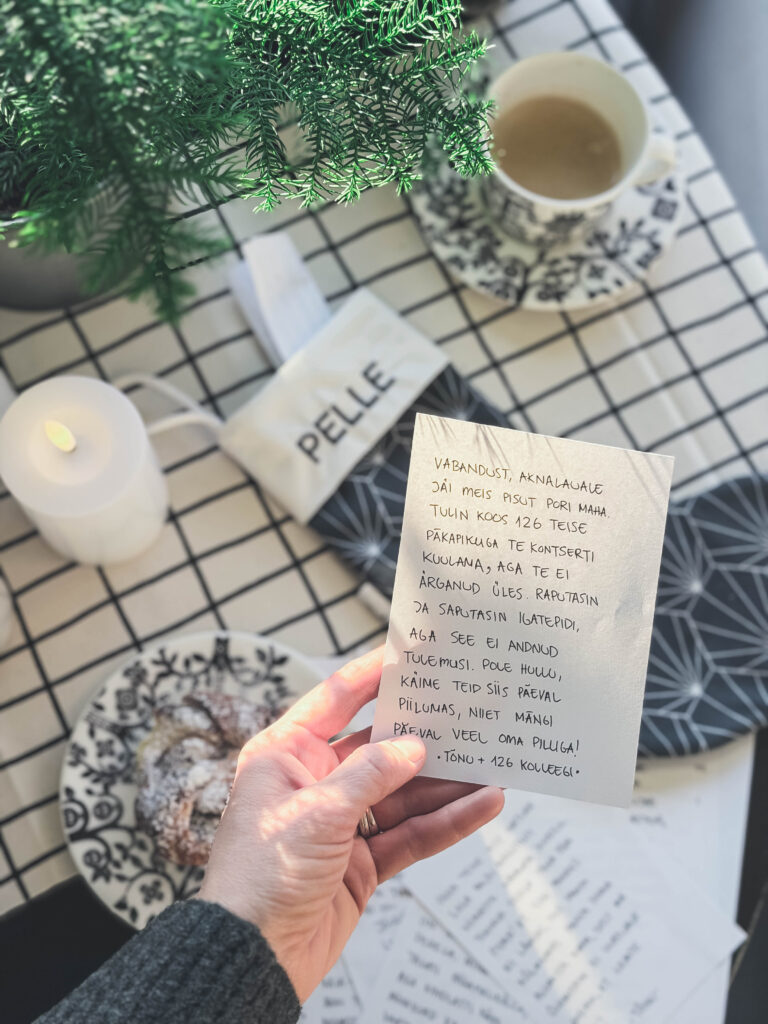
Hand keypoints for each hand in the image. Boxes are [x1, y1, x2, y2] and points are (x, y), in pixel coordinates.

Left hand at [196, 646, 503, 1001]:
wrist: (250, 957)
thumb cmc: (260, 876)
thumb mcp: (317, 812)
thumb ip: (371, 775)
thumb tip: (414, 747)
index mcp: (286, 754)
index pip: (335, 699)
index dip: (372, 673)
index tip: (409, 651)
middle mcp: (315, 781)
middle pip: (379, 747)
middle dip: (423, 733)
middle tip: (467, 711)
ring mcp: (341, 823)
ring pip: (404, 792)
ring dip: (446, 781)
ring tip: (492, 760)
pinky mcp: (361, 861)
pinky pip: (411, 833)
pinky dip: (446, 821)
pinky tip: (482, 805)